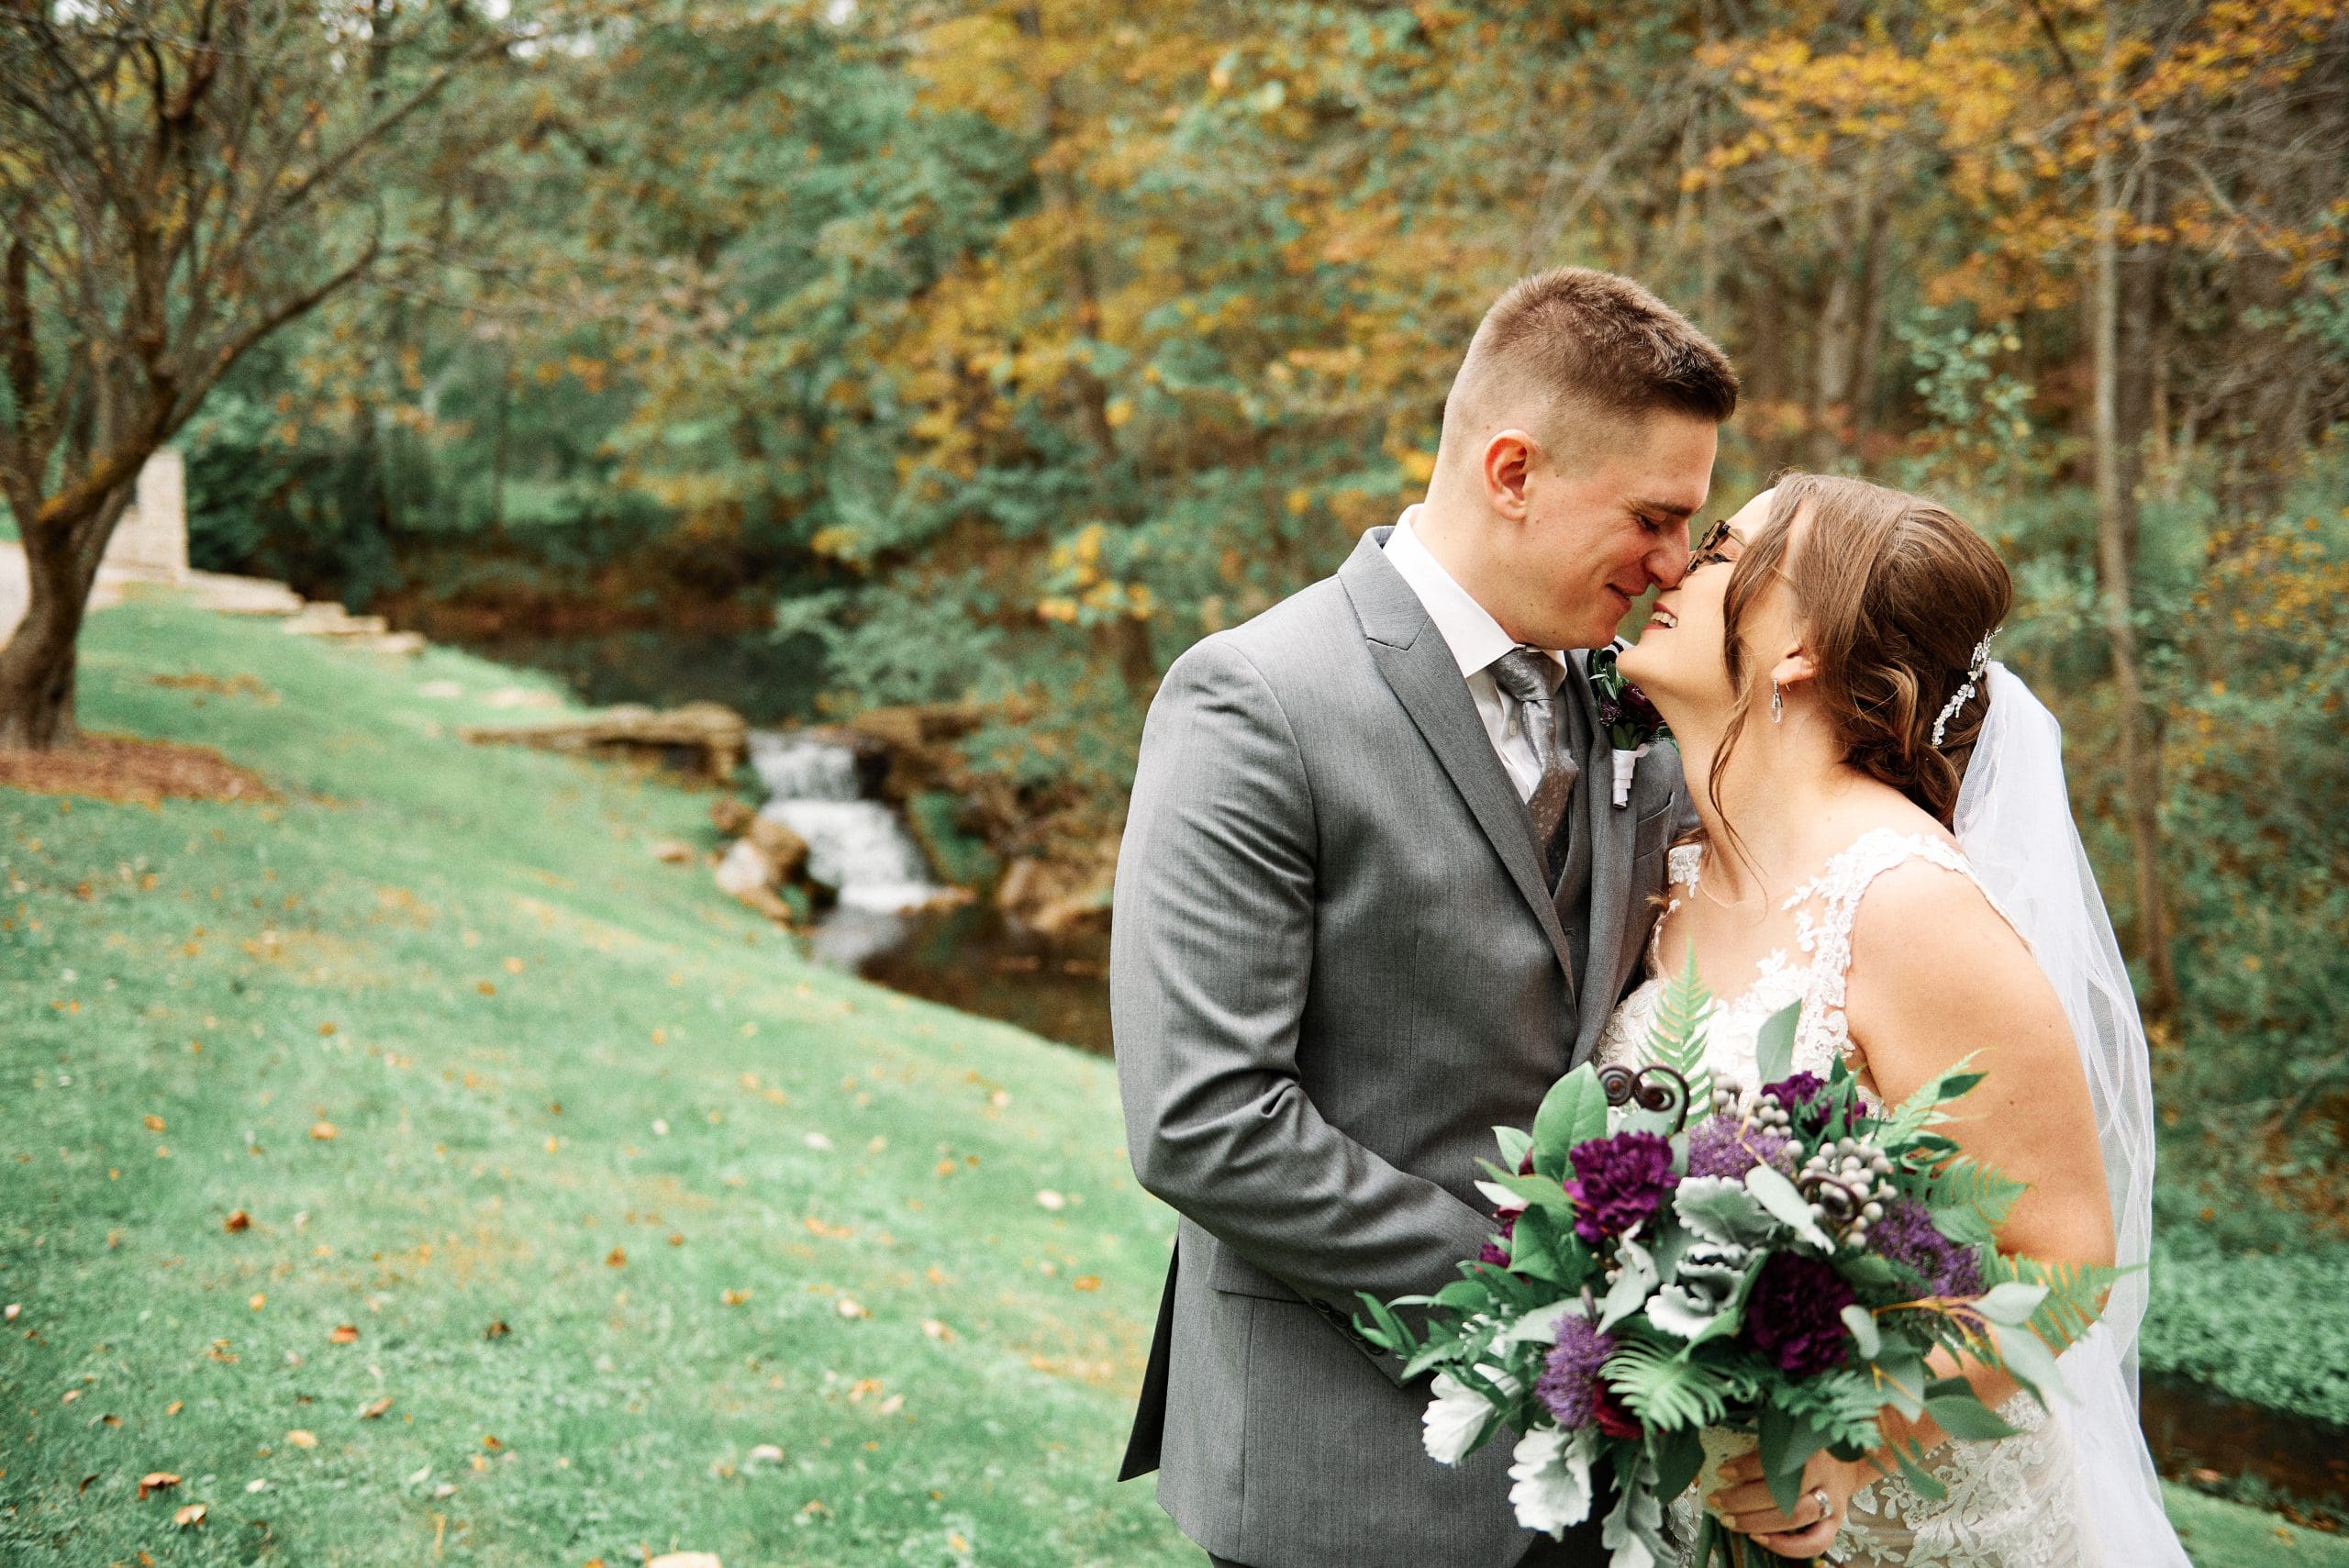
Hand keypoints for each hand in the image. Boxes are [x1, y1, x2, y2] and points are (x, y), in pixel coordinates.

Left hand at [1707, 1448, 1867, 1557]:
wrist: (1847, 1460)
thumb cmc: (1806, 1447)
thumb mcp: (1787, 1437)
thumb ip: (1760, 1447)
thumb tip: (1719, 1465)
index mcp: (1810, 1445)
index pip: (1775, 1459)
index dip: (1746, 1468)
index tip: (1721, 1471)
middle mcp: (1824, 1474)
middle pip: (1783, 1491)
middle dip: (1744, 1500)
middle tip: (1717, 1500)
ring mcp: (1832, 1500)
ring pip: (1796, 1516)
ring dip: (1758, 1521)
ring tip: (1729, 1521)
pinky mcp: (1836, 1522)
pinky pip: (1815, 1543)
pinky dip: (1786, 1546)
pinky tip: (1759, 1538)